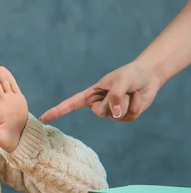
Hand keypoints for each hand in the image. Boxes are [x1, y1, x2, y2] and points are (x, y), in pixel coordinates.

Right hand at [39, 60, 161, 122]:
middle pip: (100, 112)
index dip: (57, 111)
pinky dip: (136, 105)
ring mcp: (111, 112)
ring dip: (127, 101)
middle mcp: (99, 105)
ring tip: (130, 91)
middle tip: (123, 89)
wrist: (149, 76)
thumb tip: (115, 115)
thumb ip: (115, 96)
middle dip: (114, 100)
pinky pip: (129, 117)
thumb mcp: (120, 80)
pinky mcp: (124, 117)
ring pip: (115, 115)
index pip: (71, 104)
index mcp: (91, 94)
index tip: (44, 118)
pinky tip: (136, 98)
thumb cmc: (130, 74)